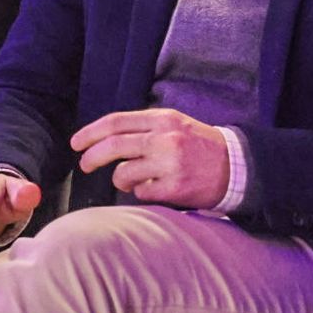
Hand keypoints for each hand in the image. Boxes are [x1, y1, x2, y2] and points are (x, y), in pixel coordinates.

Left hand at [70, 108, 229, 209]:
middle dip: (92, 157)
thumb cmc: (199, 145)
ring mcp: (170, 164)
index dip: (91, 133)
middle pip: (113, 146)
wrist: (235, 166)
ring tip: (136, 179)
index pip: (116, 123)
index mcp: (163, 119)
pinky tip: (156, 188)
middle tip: (84, 165)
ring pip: (123, 174)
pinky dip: (142, 192)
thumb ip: (144, 128)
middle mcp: (165, 139)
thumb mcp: (175, 124)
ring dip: (122, 179)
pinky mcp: (174, 188)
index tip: (77, 143)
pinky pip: (140, 193)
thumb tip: (106, 138)